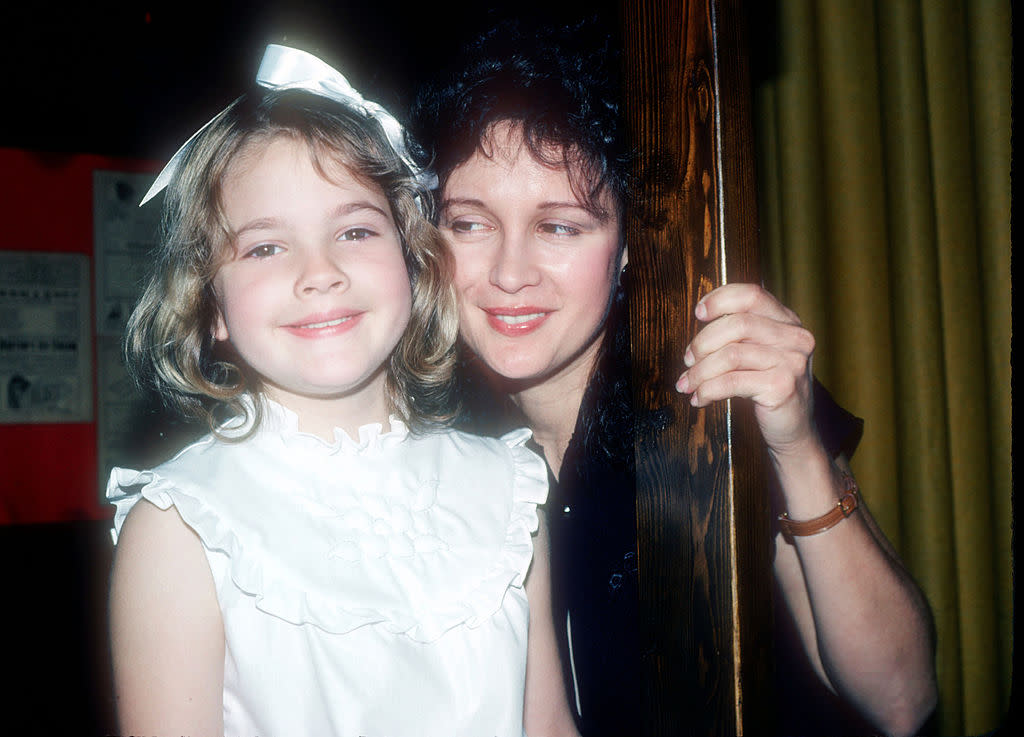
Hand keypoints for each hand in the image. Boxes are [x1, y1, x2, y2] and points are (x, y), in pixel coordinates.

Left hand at [675, 283, 816, 456]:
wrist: (795, 432)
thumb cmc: (769, 390)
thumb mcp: (760, 353)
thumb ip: (741, 333)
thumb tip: (701, 316)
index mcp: (788, 322)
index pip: (752, 295)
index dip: (720, 299)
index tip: (698, 312)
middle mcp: (795, 338)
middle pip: (737, 324)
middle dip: (703, 342)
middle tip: (687, 360)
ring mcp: (791, 362)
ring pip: (730, 354)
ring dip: (700, 371)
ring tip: (687, 384)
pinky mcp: (782, 387)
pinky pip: (731, 382)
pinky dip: (707, 390)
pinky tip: (699, 399)